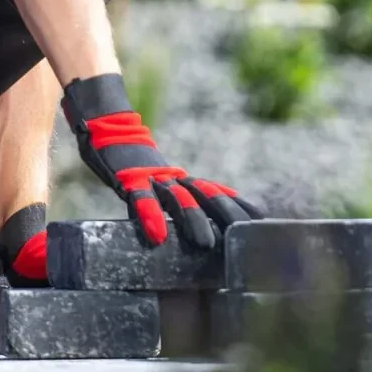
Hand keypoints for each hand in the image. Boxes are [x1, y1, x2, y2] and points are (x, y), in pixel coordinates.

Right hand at [60, 73, 261, 248]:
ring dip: (191, 220)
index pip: (217, 194)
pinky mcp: (127, 179)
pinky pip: (139, 198)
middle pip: (205, 196)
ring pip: (177, 198)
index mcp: (182, 181)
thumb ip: (185, 198)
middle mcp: (172, 178)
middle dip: (225, 216)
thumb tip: (215, 216)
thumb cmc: (135, 166)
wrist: (108, 128)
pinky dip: (149, 215)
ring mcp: (151, 177)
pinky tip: (157, 235)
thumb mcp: (163, 184)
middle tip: (242, 237)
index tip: (262, 224)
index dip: (240, 207)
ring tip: (205, 243)